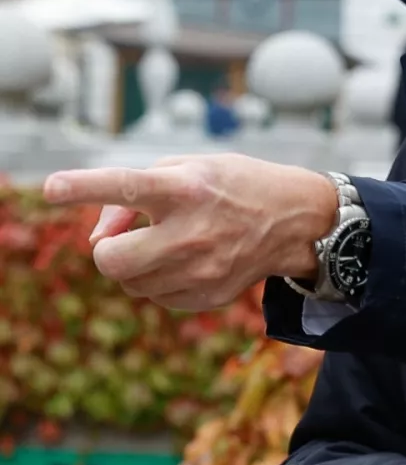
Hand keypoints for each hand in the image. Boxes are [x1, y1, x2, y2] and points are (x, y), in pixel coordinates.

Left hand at [42, 156, 339, 310]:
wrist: (295, 221)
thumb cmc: (233, 186)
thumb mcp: (187, 168)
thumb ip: (130, 195)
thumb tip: (95, 238)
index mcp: (186, 189)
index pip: (124, 187)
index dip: (82, 187)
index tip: (51, 188)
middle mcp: (193, 232)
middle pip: (111, 260)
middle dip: (107, 251)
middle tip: (125, 238)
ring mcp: (202, 270)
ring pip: (130, 283)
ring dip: (135, 265)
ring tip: (167, 244)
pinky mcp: (209, 295)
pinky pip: (156, 297)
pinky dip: (159, 280)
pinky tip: (187, 261)